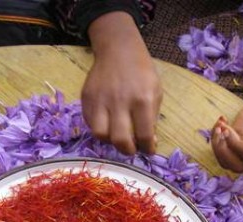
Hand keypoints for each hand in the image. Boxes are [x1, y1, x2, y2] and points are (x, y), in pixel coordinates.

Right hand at [83, 11, 161, 154]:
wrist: (118, 50)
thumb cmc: (141, 73)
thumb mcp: (155, 91)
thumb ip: (152, 118)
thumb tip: (148, 143)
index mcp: (142, 99)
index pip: (144, 135)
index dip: (147, 149)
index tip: (148, 151)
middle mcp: (120, 101)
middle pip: (120, 140)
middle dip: (127, 150)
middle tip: (131, 149)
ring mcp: (100, 100)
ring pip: (100, 135)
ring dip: (110, 142)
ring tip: (117, 137)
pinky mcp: (87, 98)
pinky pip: (90, 123)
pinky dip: (99, 129)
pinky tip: (107, 125)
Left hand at [211, 88, 242, 171]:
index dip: (237, 146)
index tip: (228, 130)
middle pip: (237, 166)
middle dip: (224, 151)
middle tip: (221, 130)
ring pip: (227, 161)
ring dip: (218, 146)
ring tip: (219, 125)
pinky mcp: (237, 143)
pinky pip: (223, 149)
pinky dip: (216, 138)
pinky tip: (221, 121)